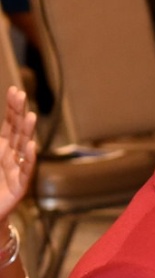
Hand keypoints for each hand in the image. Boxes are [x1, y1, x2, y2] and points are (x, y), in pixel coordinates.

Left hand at [0, 87, 35, 221]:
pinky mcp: (19, 187)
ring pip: (24, 148)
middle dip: (19, 113)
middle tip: (21, 95)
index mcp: (2, 149)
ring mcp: (17, 170)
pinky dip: (28, 158)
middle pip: (18, 131)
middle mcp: (12, 157)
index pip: (9, 125)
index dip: (12, 108)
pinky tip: (30, 145)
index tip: (15, 91)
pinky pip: (26, 170)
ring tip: (30, 116)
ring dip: (27, 132)